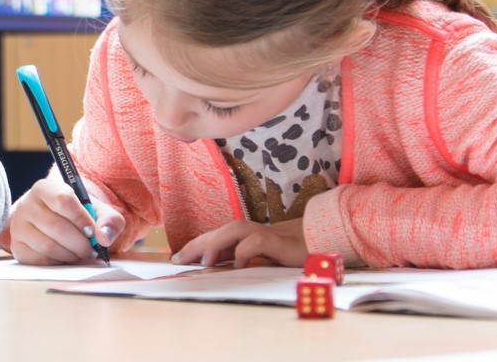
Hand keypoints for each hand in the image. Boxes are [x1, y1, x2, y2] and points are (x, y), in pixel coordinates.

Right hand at [0, 177, 124, 264]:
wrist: (57, 221)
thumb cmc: (78, 215)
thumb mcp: (98, 211)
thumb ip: (109, 220)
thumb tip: (103, 237)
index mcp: (45, 188)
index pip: (63, 200)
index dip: (82, 219)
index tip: (92, 231)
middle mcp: (26, 205)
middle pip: (56, 226)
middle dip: (79, 243)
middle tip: (90, 250)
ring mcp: (18, 227)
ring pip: (47, 246)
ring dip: (70, 255)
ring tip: (79, 253)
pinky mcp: (17, 246)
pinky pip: (39, 260)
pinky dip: (57, 263)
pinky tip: (64, 257)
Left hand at [172, 218, 307, 267]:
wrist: (319, 242)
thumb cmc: (287, 252)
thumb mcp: (260, 259)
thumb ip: (239, 259)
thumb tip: (215, 266)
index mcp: (245, 237)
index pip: (215, 237)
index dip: (195, 246)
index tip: (176, 259)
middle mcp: (251, 232)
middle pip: (219, 231)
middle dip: (197, 244)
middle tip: (179, 259)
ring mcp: (265, 233)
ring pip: (234, 230)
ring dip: (216, 243)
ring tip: (204, 261)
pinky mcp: (278, 241)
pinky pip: (256, 242)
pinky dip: (244, 251)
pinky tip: (238, 265)